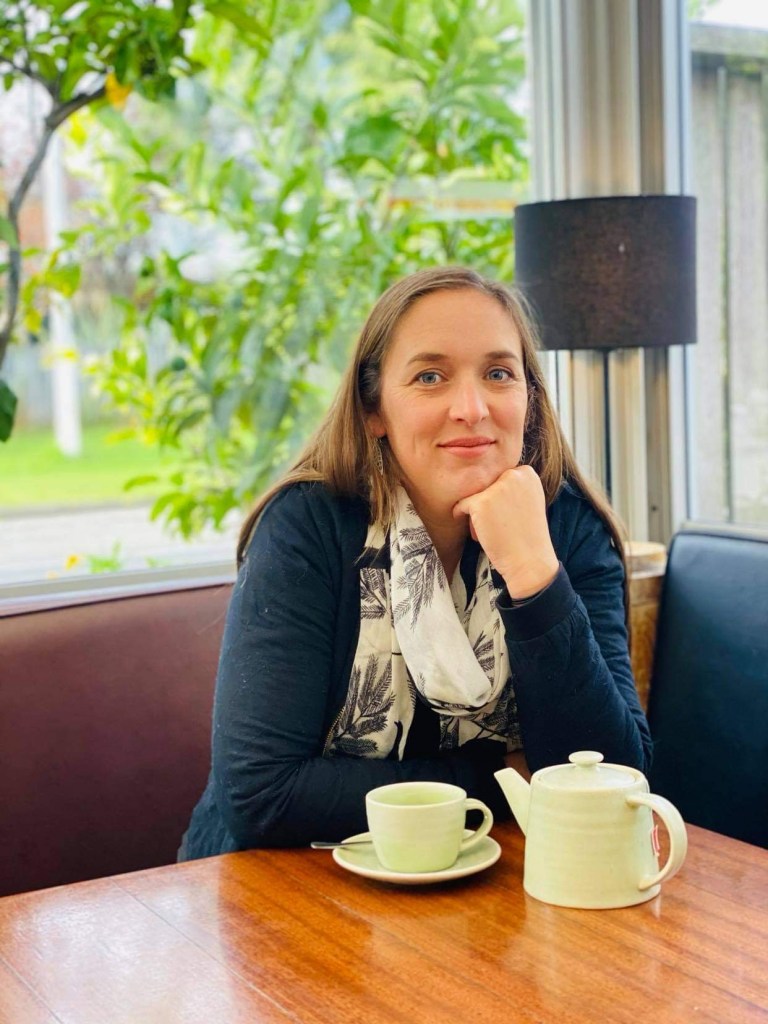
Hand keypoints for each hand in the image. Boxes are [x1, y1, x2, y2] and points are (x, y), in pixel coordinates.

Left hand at [452, 466, 558, 598]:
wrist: (530, 561)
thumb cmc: (527, 535)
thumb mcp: (528, 501)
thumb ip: (512, 487)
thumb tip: (487, 482)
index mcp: (527, 473)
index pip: (500, 479)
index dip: (500, 498)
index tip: (508, 515)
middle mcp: (513, 475)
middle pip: (486, 485)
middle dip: (488, 503)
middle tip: (500, 524)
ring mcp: (496, 488)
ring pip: (474, 495)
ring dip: (477, 512)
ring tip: (492, 530)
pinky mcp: (480, 503)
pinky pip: (462, 505)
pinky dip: (463, 517)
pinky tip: (479, 533)